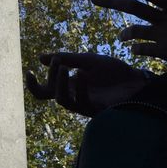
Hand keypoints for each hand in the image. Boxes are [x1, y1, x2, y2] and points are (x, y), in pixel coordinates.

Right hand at [27, 52, 150, 116]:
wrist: (136, 80)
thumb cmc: (114, 73)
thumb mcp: (88, 60)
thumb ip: (66, 58)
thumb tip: (40, 58)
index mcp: (69, 85)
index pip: (45, 91)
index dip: (33, 84)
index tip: (30, 70)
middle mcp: (74, 96)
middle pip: (50, 95)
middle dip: (50, 76)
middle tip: (59, 61)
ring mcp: (85, 104)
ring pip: (62, 100)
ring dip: (60, 83)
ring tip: (65, 67)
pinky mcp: (98, 109)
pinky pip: (82, 101)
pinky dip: (79, 86)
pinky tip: (83, 73)